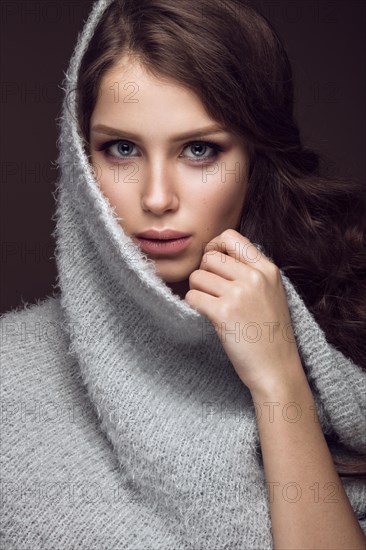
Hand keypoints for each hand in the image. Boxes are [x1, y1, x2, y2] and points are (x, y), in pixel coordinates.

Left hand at [185, 229, 303, 394]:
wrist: (277, 369)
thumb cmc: (270, 333)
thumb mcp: (271, 292)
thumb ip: (250, 271)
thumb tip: (214, 254)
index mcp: (267, 269)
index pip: (230, 236)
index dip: (214, 246)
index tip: (212, 264)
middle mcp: (255, 277)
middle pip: (210, 257)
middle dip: (204, 273)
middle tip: (211, 292)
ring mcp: (240, 295)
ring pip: (198, 276)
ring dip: (198, 291)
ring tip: (211, 306)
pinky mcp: (224, 313)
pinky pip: (192, 296)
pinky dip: (193, 306)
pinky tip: (206, 316)